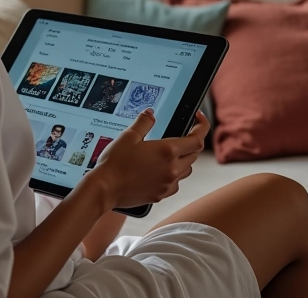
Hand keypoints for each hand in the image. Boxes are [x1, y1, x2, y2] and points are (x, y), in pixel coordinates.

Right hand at [90, 110, 208, 210]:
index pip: (197, 139)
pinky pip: (176, 183)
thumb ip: (144, 122)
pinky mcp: (161, 195)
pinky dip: (173, 175)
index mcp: (167, 151)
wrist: (105, 189)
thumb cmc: (115, 161)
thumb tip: (151, 113)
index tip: (199, 118)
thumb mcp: (128, 136)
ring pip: (187, 170)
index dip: (202, 126)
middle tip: (180, 134)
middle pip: (194, 154)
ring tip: (168, 153)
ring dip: (183, 160)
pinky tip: (159, 170)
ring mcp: (168, 184)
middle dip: (191, 142)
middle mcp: (172, 168)